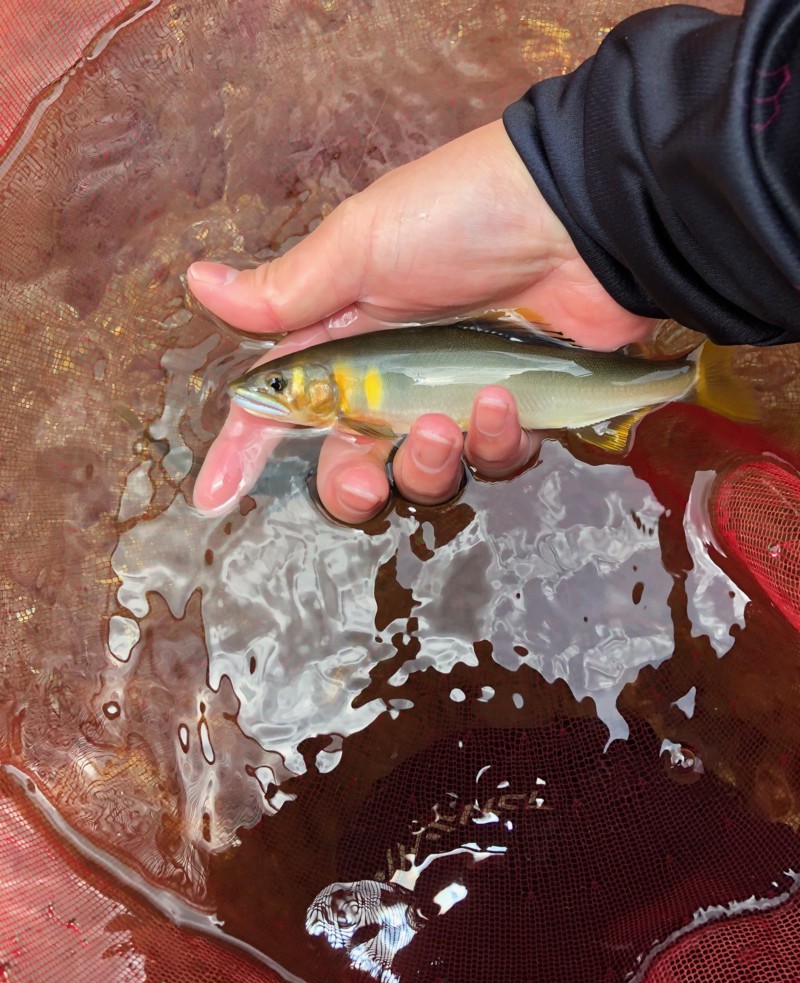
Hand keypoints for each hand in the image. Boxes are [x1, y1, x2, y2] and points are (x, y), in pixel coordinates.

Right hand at [187, 119, 656, 520]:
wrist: (577, 216)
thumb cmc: (461, 216)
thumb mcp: (361, 247)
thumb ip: (285, 291)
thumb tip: (199, 282)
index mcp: (344, 339)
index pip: (283, 407)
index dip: (244, 452)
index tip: (213, 496)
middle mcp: (394, 379)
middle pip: (351, 465)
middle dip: (350, 487)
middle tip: (363, 480)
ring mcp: (454, 399)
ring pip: (423, 477)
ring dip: (425, 463)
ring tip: (442, 423)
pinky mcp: (515, 413)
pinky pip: (491, 460)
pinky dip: (492, 440)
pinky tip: (501, 399)